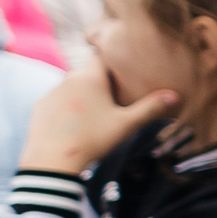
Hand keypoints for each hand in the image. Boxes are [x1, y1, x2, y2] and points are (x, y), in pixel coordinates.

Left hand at [18, 57, 178, 173]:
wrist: (53, 160)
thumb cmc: (93, 139)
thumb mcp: (126, 125)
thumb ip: (150, 108)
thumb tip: (176, 96)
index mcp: (90, 78)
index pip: (101, 56)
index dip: (112, 62)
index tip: (123, 72)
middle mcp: (68, 79)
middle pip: (88, 73)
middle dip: (100, 82)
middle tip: (115, 99)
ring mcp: (52, 93)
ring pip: (72, 87)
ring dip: (83, 95)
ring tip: (95, 116)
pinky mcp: (40, 107)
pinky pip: (58, 101)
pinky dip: (67, 108)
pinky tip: (75, 125)